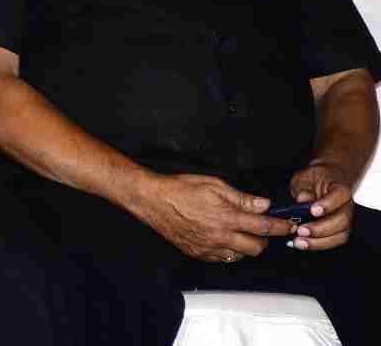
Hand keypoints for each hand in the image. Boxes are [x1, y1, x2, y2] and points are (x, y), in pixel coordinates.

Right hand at [134, 173, 294, 261]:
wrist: (153, 200)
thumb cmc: (180, 189)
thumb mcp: (214, 185)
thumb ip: (241, 198)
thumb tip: (263, 204)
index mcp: (226, 217)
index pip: (264, 226)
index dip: (281, 227)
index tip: (289, 226)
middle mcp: (220, 236)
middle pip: (257, 248)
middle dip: (264, 239)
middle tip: (261, 228)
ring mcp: (209, 248)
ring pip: (241, 256)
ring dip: (246, 246)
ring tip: (239, 232)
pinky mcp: (198, 254)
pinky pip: (222, 258)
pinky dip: (228, 250)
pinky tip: (223, 238)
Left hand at [286, 161, 354, 250]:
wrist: (325, 183)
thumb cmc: (314, 180)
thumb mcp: (305, 178)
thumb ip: (303, 188)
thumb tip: (302, 199)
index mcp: (340, 190)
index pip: (339, 196)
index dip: (327, 204)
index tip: (312, 210)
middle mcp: (346, 207)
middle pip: (342, 221)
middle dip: (320, 229)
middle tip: (301, 230)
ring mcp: (344, 221)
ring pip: (339, 236)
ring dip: (318, 242)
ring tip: (298, 242)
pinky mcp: (338, 231)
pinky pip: (332, 241)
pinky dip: (316, 245)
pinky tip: (300, 243)